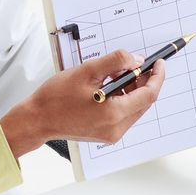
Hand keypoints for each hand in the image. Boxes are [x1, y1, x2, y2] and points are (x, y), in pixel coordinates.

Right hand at [0, 49, 164, 155]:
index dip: (157, 76)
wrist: (38, 119)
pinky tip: (109, 86)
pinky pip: (123, 114)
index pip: (149, 94)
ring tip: (114, 73)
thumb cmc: (56, 97)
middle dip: (143, 81)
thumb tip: (136, 60)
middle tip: (132, 64)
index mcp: (114, 113)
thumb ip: (115, 62)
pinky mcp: (106, 134)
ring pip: (134, 108)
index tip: (158, 63)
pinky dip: (122, 99)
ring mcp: (112, 134)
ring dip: (131, 89)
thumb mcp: (87, 71)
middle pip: (143, 102)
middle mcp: (117, 128)